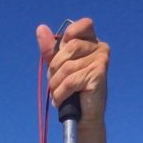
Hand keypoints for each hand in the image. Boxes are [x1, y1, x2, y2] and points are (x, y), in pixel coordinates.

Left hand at [36, 18, 107, 136]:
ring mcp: (101, 60)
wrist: (84, 118)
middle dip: (55, 68)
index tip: (61, 55)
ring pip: (67, 67)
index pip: (82, 25)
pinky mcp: (98, 74)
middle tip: (55, 84)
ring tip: (58, 95)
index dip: (67, 37)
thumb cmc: (72, 91)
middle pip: (69, 48)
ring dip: (56, 85)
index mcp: (92, 42)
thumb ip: (51, 49)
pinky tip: (60, 101)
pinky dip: (60, 94)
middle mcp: (100, 48)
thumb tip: (40, 28)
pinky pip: (70, 81)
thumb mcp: (59, 67)